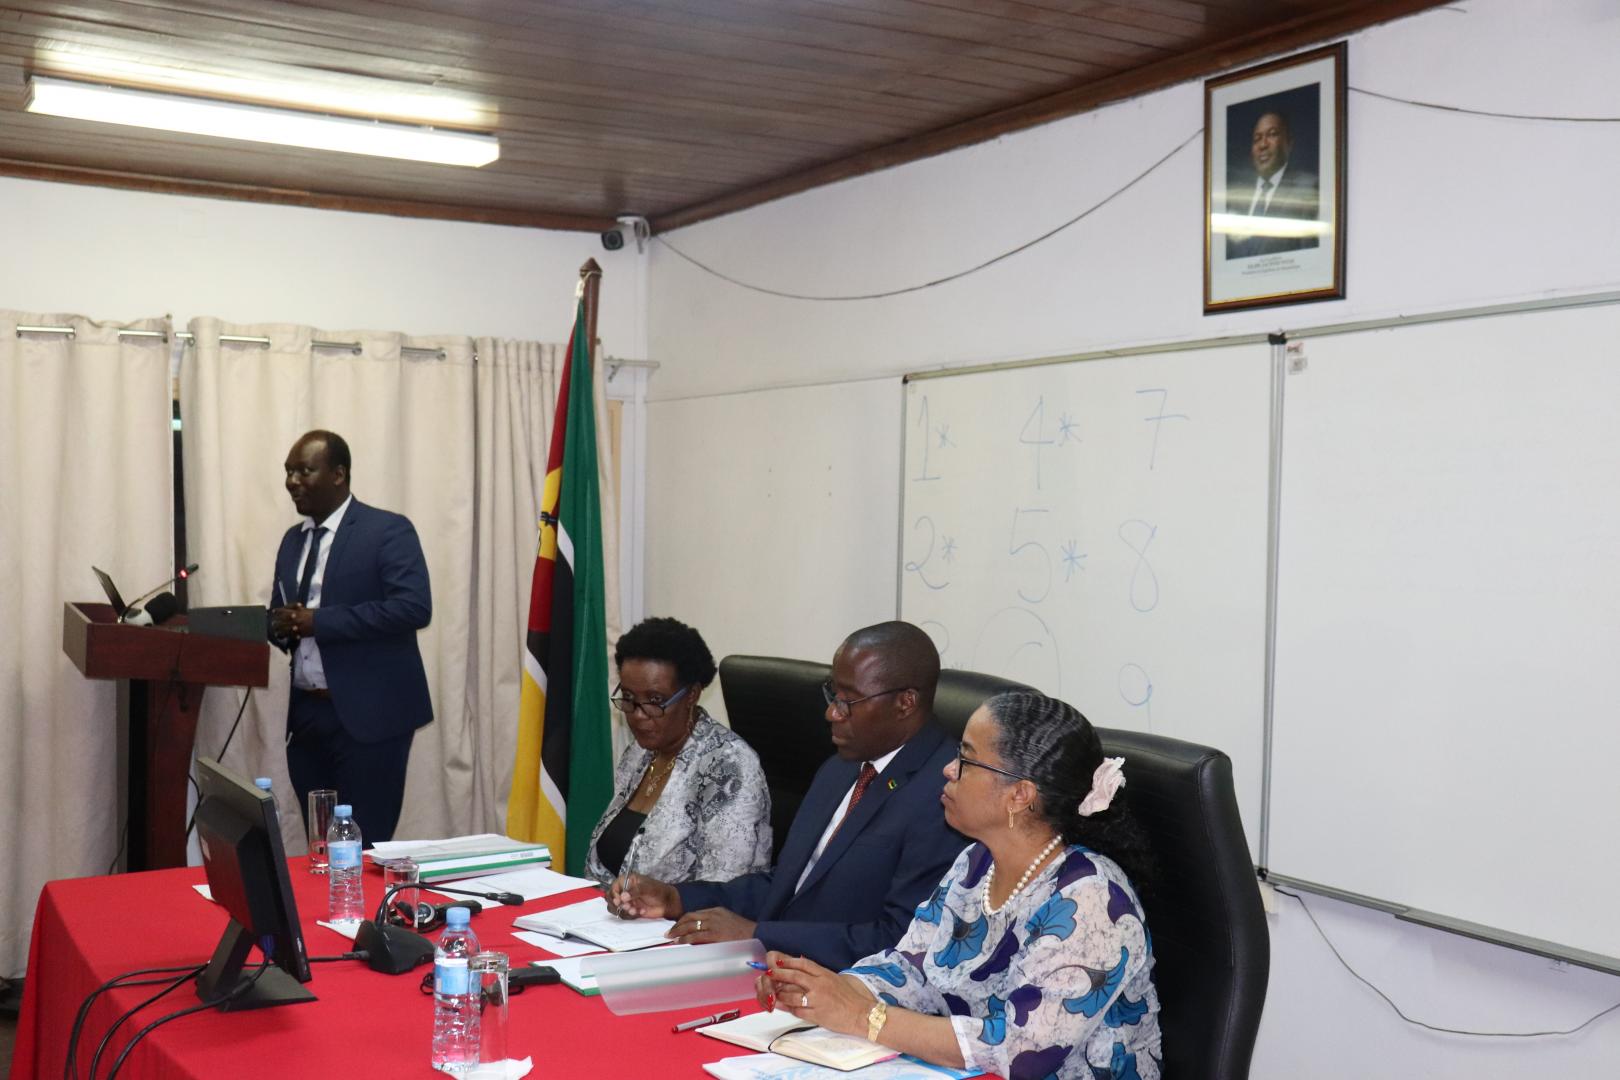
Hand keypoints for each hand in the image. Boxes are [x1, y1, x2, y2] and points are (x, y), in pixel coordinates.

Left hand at [270, 604, 314, 640]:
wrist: (322, 623)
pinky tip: (282, 637)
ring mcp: (296, 627)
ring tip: (275, 632)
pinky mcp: (299, 634)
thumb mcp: (306, 609)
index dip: (277, 611)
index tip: (273, 611)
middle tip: (273, 624)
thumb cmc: (315, 615)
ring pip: (284, 630)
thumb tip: (293, 608)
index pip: (283, 611)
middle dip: (276, 623)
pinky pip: (290, 636)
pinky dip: (285, 636)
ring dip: (279, 631)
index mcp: (295, 612)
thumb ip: (298, 609)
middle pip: (281, 621)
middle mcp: (293, 620)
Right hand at [605, 872, 680, 919]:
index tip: (618, 901)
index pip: (613, 887)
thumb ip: (634, 891)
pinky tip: (642, 911)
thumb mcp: (647, 888)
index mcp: (627, 881)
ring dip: (624, 911)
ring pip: (615, 908)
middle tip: (627, 906)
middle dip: (617, 904)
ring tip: (634, 910)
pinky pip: (624, 915)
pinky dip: (631, 915)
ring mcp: (627, 901)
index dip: (614, 895)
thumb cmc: (658, 891)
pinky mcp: (630, 910)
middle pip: (610, 898)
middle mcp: (625, 891)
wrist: (668, 903)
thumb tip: (622, 897)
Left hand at [667, 906, 754, 944]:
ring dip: (678, 932)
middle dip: (677, 925)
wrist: (757, 935)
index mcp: (717, 910)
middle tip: (669, 932)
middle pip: (689, 917)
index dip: (683, 920)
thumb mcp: (729, 923)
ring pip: (690, 926)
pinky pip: (696, 935)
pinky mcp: (714, 933)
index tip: (677, 926)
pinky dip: (686, 939)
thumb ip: (716, 925)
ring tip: (671, 938)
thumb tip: (703, 933)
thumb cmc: (744, 933)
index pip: (695, 913)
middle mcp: (713, 914)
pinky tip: (680, 942)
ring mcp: (713, 923)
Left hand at [755, 951, 873, 1035]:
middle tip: (769, 974)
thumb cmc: (850, 997)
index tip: (778, 962)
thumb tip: (802, 970)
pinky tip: (785, 1006)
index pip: (803, 964)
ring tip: (775, 993)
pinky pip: (797, 1011)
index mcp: (825, 974)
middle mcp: (820, 985)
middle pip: (794, 976)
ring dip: (781, 994)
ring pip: (792, 995)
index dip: (789, 962)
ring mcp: (817, 1000)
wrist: (862, 1015)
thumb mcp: (836, 979)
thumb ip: (819, 975)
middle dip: (779, 974)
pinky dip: (789, 1008)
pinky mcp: (816, 1015)